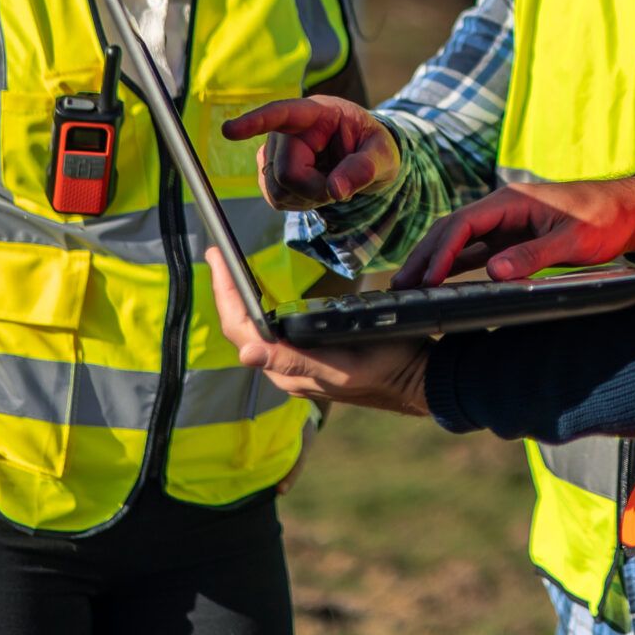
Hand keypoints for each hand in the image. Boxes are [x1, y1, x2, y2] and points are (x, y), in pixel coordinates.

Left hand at [204, 249, 428, 415]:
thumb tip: (246, 354)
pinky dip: (261, 310)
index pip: (241, 328)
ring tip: (230, 269)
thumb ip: (294, 361)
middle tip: (217, 254)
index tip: (216, 256)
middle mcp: (285, 370)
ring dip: (240, 300)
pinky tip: (261, 296)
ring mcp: (296, 367)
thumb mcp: (343, 362)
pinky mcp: (309, 361)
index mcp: (288, 369)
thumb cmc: (388, 366)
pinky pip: (273, 334)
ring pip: (255, 331)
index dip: (224, 292)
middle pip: (242, 328)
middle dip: (225, 290)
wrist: (418, 380)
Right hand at [222, 95, 397, 208]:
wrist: (365, 160)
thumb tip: (336, 190)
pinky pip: (274, 198)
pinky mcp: (269, 171)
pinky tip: (314, 191)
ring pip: (276, 189)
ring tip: (328, 183)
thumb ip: (364, 168)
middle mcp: (288, 129)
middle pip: (285, 172)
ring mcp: (275, 150)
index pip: (282, 113)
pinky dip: (298, 203)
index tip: (229, 130)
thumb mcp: (384, 155)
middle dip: (314, 190)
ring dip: (307, 198)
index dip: (255, 122)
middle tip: (339, 186)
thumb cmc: (373, 148)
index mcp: (317, 112)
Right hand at [395, 174, 634, 289]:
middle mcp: (504, 207)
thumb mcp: (572, 240)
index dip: (441, 251)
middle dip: (425, 256)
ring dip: (435, 261)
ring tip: (410, 286)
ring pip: (461, 240)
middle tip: (400, 285)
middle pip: (453, 229)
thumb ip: (532, 256)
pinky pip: (477, 250)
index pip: (464, 224)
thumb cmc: (605, 218)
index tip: (427, 279)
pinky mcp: (514, 236)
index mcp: (512, 200)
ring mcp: (507, 222)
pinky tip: (440, 282)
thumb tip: (491, 272)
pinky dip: (456, 264)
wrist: (631, 210)